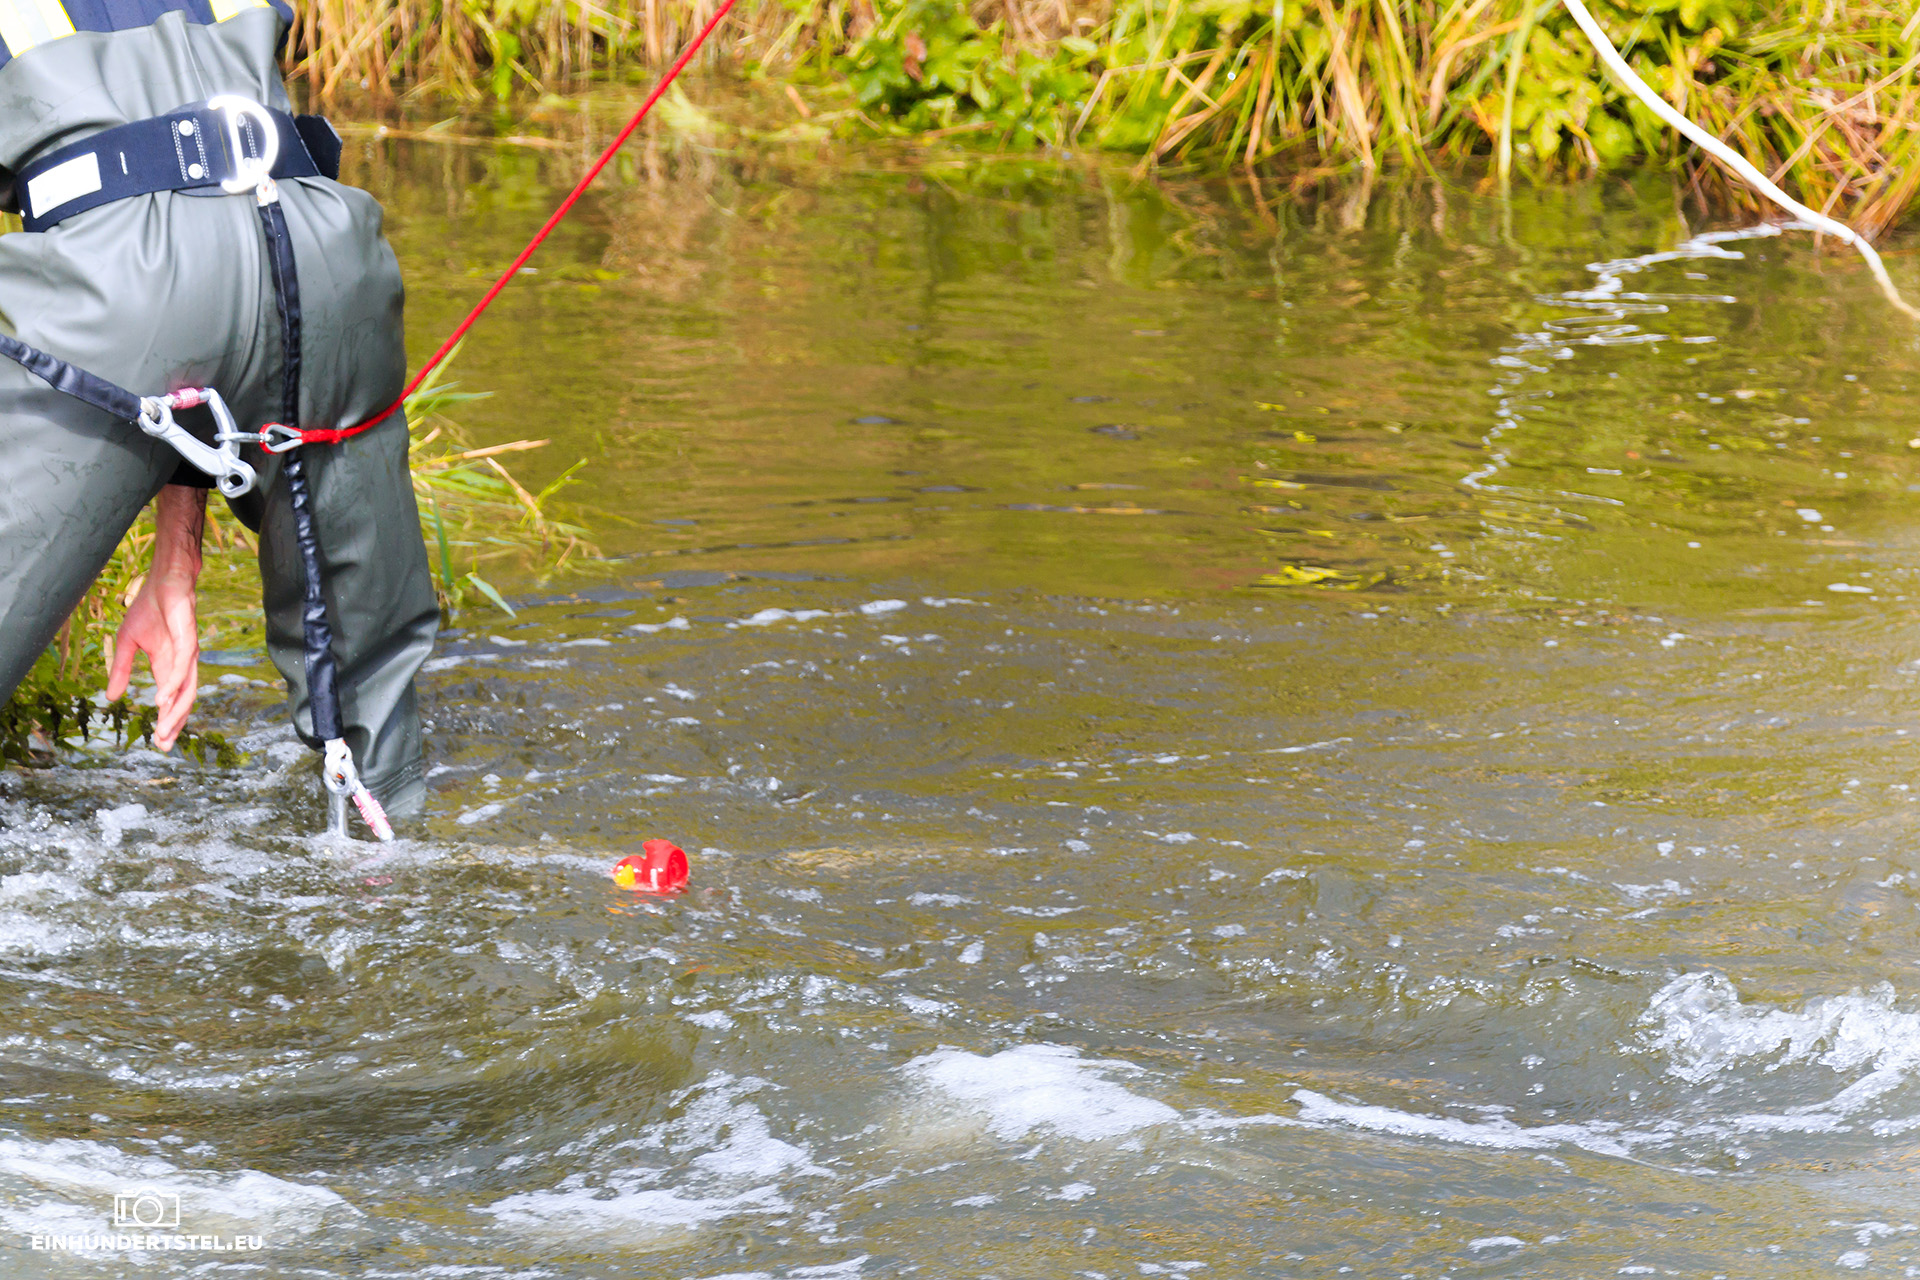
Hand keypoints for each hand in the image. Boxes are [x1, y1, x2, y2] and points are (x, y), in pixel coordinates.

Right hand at [107, 486, 205, 752]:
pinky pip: (183, 663)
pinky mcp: (188, 634)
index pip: (172, 700)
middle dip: (174, 723)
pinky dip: (175, 681)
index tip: (160, 744)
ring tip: (164, 728)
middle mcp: (184, 662)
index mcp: (169, 666)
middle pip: (183, 699)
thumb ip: (123, 670)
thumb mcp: (128, 642)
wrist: (167, 577)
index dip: (167, 721)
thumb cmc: (151, 608)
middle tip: (164, 745)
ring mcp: (188, 649)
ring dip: (175, 708)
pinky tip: (165, 697)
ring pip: (186, 685)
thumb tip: (111, 698)